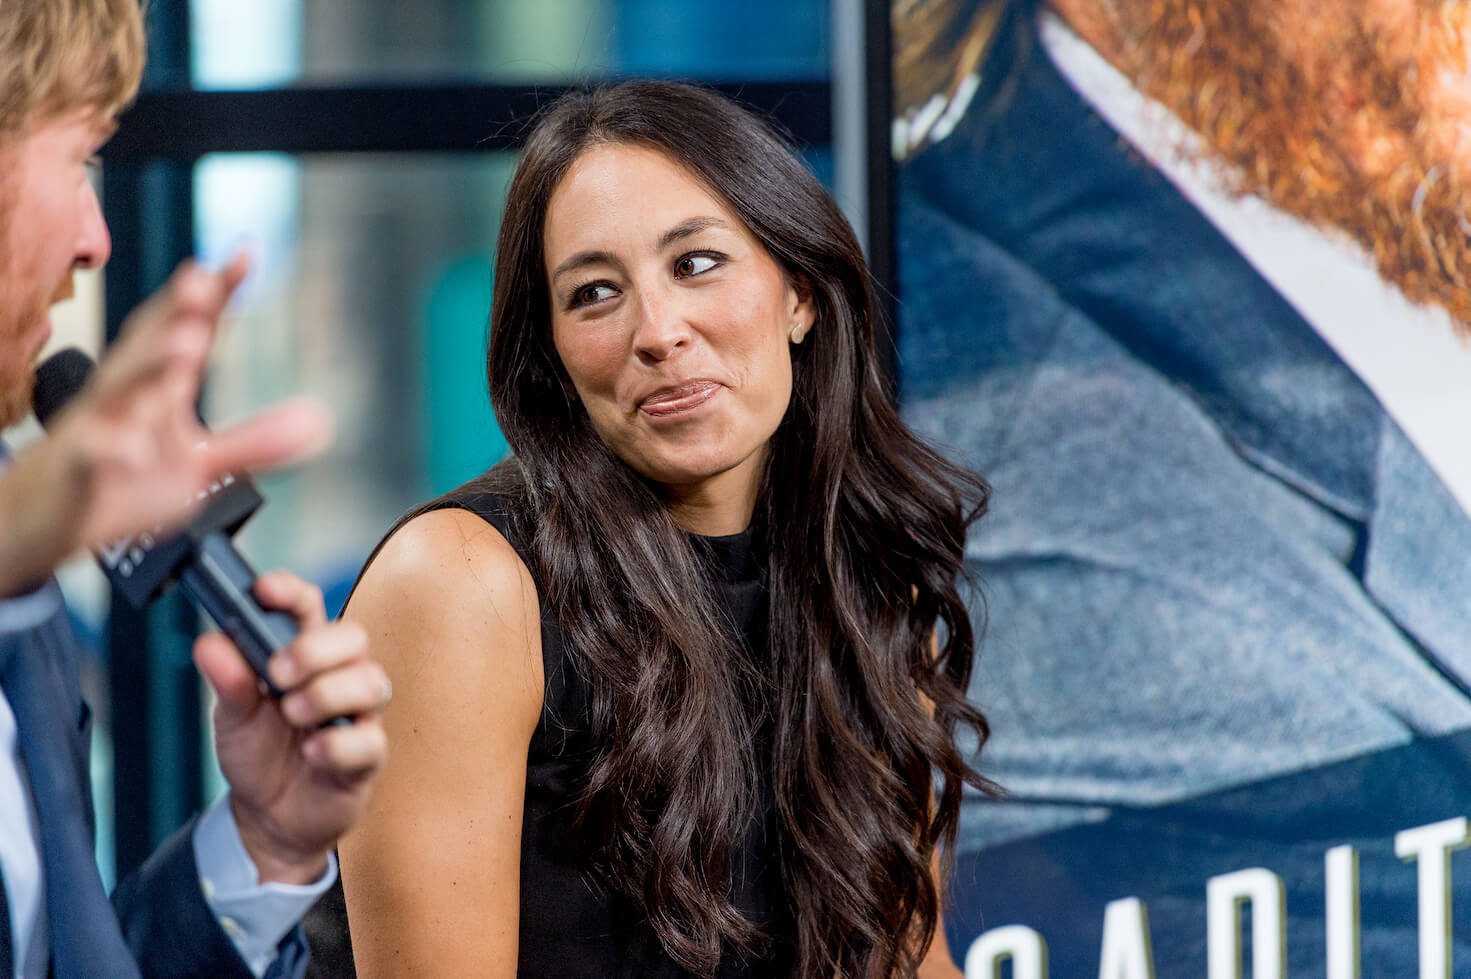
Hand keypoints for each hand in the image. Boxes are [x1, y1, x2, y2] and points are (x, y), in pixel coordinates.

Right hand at [0, 254, 330, 594]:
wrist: (45, 519)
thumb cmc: (121, 479)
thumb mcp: (197, 463)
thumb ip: (254, 441)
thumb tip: (318, 421)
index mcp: (159, 387)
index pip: (189, 331)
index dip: (216, 294)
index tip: (244, 256)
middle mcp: (127, 396)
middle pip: (150, 345)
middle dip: (177, 312)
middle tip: (205, 280)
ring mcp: (98, 429)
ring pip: (121, 390)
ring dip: (153, 363)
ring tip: (187, 342)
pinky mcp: (78, 472)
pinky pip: (92, 458)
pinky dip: (111, 451)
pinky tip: (134, 449)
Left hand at [195, 570, 389, 884]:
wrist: (268, 817)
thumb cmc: (258, 755)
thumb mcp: (232, 716)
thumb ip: (229, 679)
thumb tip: (210, 643)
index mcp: (305, 656)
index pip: (308, 608)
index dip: (291, 593)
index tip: (265, 591)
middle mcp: (338, 678)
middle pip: (353, 637)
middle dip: (315, 650)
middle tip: (277, 673)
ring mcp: (357, 715)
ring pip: (370, 683)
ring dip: (326, 695)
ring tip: (292, 714)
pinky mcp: (368, 755)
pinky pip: (369, 740)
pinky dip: (336, 744)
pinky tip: (310, 752)